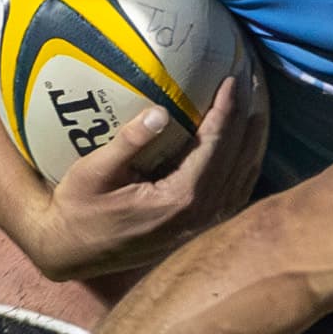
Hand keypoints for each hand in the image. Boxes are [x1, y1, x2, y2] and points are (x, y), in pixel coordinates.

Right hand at [22, 76, 266, 282]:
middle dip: (247, 119)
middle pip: (237, 159)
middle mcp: (199, 213)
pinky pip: (235, 194)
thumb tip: (159, 112)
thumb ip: (128, 142)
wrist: (74, 252)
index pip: (214, 146)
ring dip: (253, 141)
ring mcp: (203, 224)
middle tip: (253, 84)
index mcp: (179, 198)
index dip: (226, 111)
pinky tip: (247, 148)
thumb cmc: (78, 209)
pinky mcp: (199, 228)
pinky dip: (246, 166)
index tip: (233, 81)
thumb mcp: (94, 172)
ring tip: (258, 108)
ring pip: (243, 178)